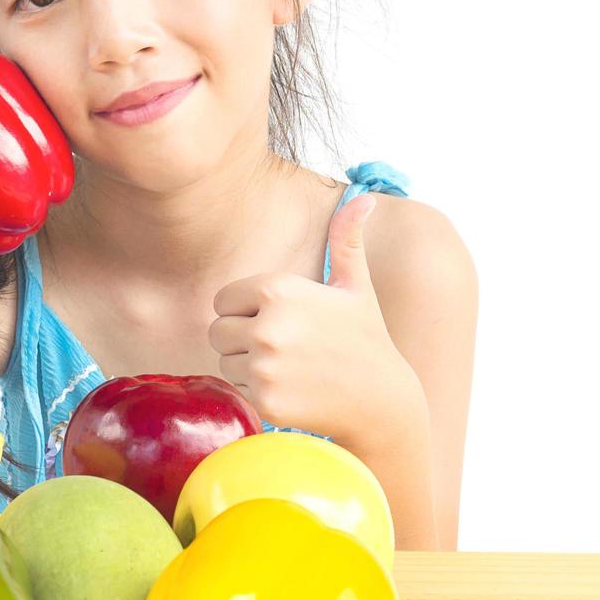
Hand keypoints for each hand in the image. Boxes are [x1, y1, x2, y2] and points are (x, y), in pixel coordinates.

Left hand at [208, 193, 419, 443]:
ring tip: (289, 367)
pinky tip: (291, 390)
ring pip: (225, 362)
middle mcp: (266, 325)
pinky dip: (258, 392)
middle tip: (284, 346)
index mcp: (278, 289)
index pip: (224, 300)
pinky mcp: (264, 400)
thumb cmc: (365, 338)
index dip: (246, 310)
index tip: (280, 320)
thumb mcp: (356, 285)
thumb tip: (364, 198)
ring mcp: (264, 365)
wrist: (381, 401)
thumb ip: (346, 240)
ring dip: (247, 366)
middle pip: (217, 331)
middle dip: (242, 339)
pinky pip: (237, 389)